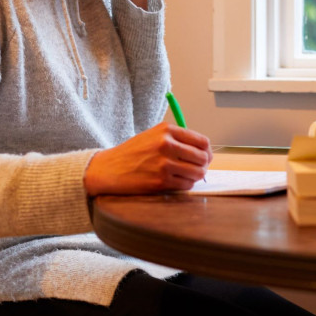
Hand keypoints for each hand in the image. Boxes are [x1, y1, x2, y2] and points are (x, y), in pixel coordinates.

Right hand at [84, 122, 211, 194]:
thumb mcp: (153, 136)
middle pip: (202, 157)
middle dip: (203, 165)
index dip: (207, 151)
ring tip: (187, 176)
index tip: (205, 157)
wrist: (109, 169)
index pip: (202, 141)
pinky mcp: (160, 181)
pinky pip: (186, 185)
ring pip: (197, 173)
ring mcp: (164, 164)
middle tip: (198, 169)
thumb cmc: (133, 153)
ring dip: (196, 177)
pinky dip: (185, 185)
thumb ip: (177, 140)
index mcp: (167, 130)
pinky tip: (177, 182)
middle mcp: (167, 144)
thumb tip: (203, 151)